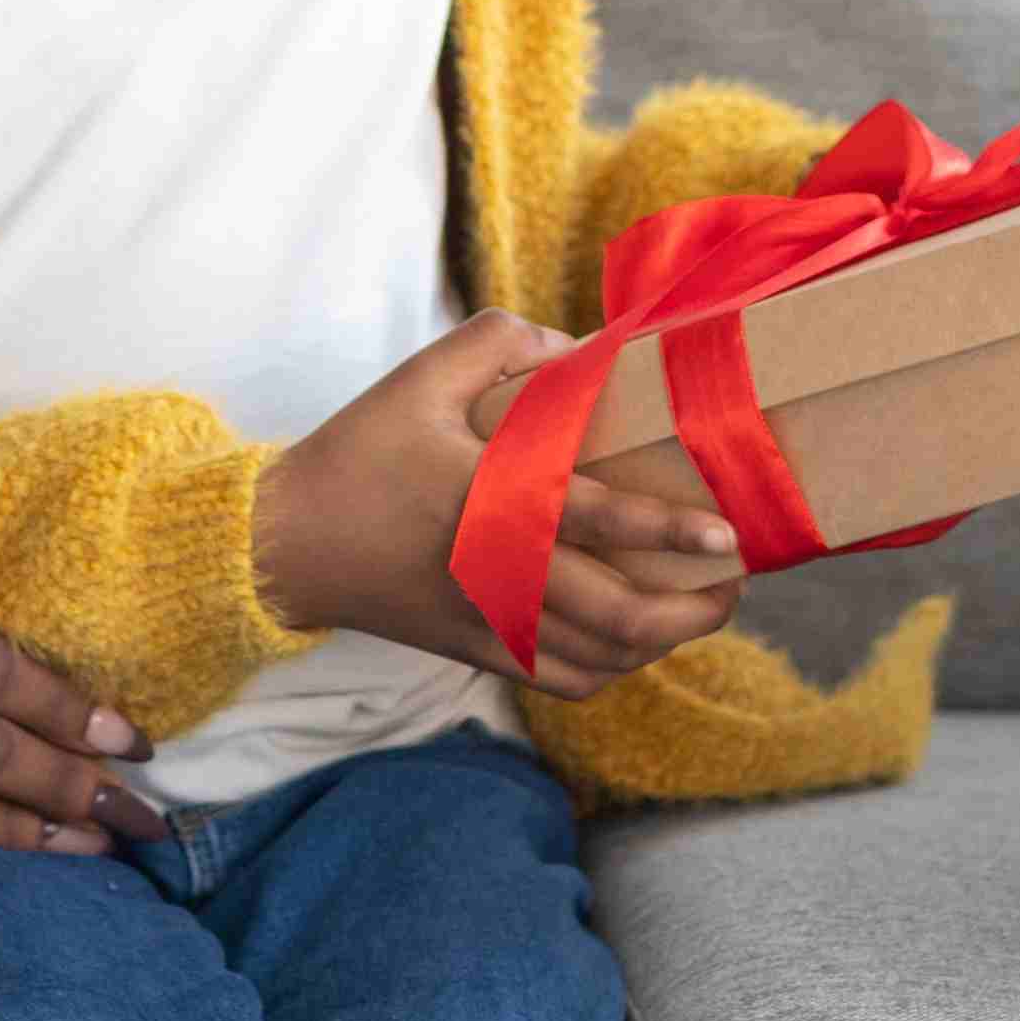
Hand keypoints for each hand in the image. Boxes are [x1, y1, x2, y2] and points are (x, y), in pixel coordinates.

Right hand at [256, 316, 744, 699]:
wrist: (287, 543)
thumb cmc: (359, 453)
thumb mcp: (421, 376)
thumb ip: (502, 341)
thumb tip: (578, 347)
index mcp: (492, 500)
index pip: (601, 522)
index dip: (672, 534)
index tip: (728, 534)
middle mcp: (500, 570)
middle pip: (618, 616)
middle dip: (692, 608)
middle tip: (732, 580)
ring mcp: (489, 621)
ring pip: (599, 660)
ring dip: (661, 643)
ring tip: (698, 609)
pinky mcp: (475, 651)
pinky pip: (560, 679)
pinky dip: (610, 670)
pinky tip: (632, 643)